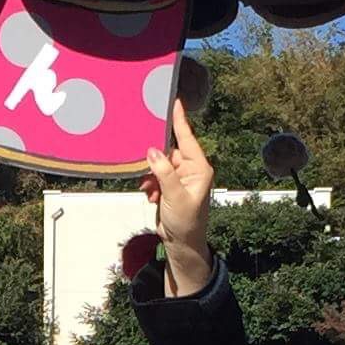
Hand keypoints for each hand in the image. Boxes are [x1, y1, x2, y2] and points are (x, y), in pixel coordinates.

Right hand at [141, 97, 216, 293]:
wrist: (182, 243)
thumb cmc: (186, 222)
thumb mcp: (175, 196)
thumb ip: (163, 172)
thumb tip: (153, 150)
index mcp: (199, 168)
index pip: (187, 138)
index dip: (179, 120)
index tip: (174, 101)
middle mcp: (190, 169)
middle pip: (169, 151)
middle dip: (155, 158)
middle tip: (144, 161)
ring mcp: (179, 178)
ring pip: (158, 164)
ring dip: (150, 175)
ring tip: (151, 190)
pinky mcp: (169, 186)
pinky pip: (155, 175)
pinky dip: (149, 183)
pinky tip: (150, 195)